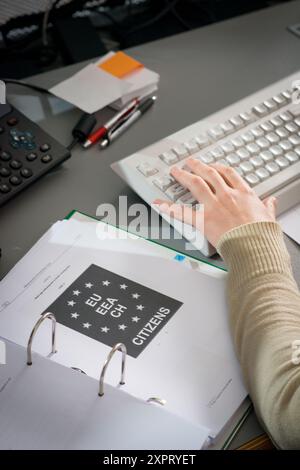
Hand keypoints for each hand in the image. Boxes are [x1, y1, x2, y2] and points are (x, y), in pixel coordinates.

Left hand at [153, 158, 276, 247]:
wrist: (255, 246)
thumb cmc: (262, 234)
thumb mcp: (269, 217)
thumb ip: (268, 208)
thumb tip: (271, 202)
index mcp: (243, 193)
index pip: (228, 173)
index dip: (218, 167)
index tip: (213, 165)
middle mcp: (227, 195)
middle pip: (209, 173)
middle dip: (197, 166)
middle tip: (190, 162)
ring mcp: (213, 205)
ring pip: (195, 184)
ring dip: (184, 176)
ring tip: (176, 171)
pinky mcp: (203, 219)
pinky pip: (182, 212)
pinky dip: (169, 207)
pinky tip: (160, 204)